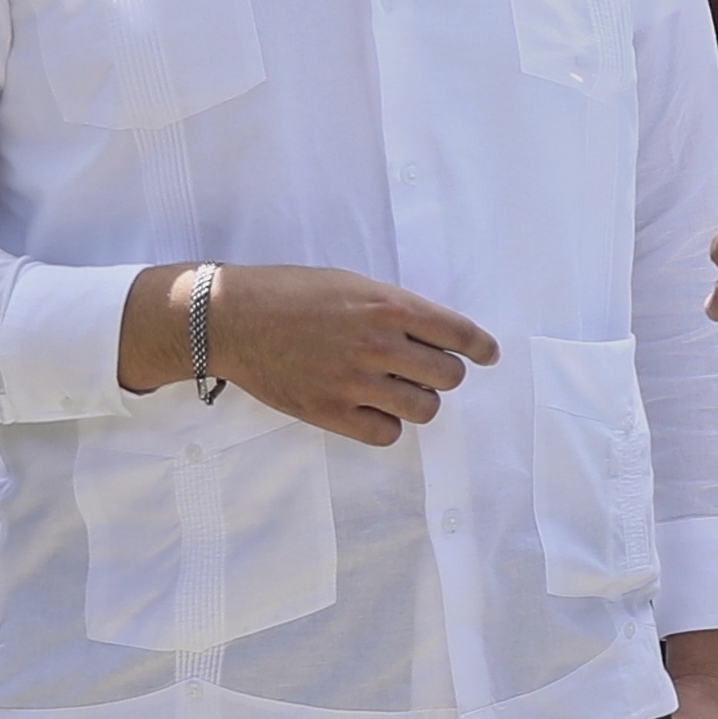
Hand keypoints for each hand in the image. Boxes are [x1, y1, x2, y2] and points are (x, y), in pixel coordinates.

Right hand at [120, 261, 497, 443]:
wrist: (230, 318)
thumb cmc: (291, 294)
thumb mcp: (353, 284)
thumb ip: (397, 309)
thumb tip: (440, 335)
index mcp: (389, 307)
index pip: (461, 334)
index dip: (480, 348)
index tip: (487, 355)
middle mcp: (378, 345)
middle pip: (449, 376)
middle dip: (443, 373)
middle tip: (423, 369)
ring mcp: (355, 382)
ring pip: (426, 409)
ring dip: (419, 401)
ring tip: (397, 389)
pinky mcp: (330, 412)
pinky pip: (387, 434)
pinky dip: (387, 424)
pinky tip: (373, 409)